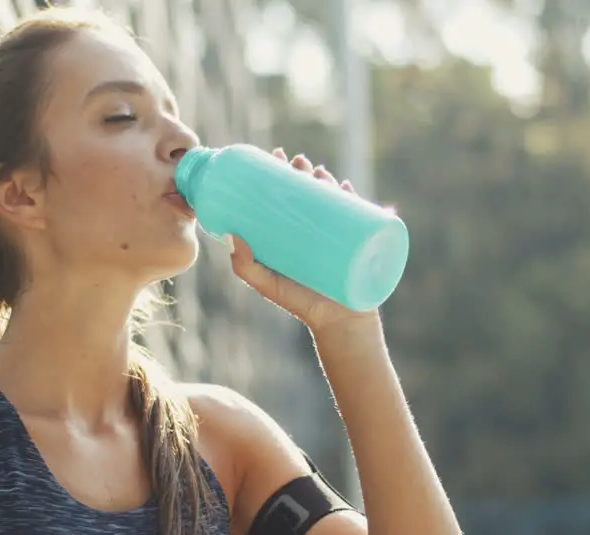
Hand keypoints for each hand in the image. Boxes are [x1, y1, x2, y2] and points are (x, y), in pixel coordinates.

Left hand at [226, 148, 378, 334]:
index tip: (274, 156)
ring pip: (332, 197)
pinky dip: (353, 198)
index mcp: (291, 232)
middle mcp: (313, 229)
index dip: (280, 173)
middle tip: (297, 162)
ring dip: (327, 177)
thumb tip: (230, 235)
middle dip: (304, 171)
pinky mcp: (357, 241)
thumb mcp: (267, 284)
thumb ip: (245, 266)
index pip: (285, 195)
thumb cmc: (300, 304)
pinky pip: (358, 213)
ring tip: (318, 171)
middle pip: (309, 190)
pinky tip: (345, 186)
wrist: (339, 324)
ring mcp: (336, 234)